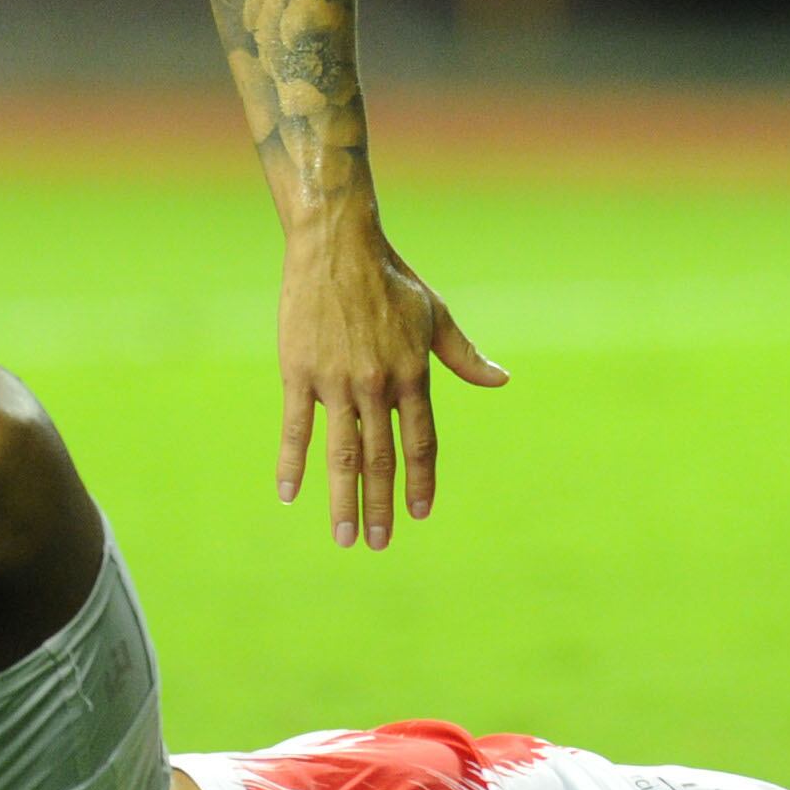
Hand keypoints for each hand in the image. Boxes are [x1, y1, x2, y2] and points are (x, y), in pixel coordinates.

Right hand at [275, 213, 504, 548]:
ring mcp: (337, 382)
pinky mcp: (300, 373)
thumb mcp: (435, 316)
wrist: (338, 246)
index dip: (420, 479)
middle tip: (377, 543)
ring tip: (344, 537)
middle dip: (381, 506)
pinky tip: (288, 494)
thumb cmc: (389, 279)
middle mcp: (377, 385)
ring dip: (344, 500)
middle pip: (382, 459)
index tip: (419, 513)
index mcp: (413, 374)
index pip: (421, 441)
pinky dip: (292, 464)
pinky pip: (297, 429)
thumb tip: (501, 380)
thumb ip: (464, 357)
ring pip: (343, 454)